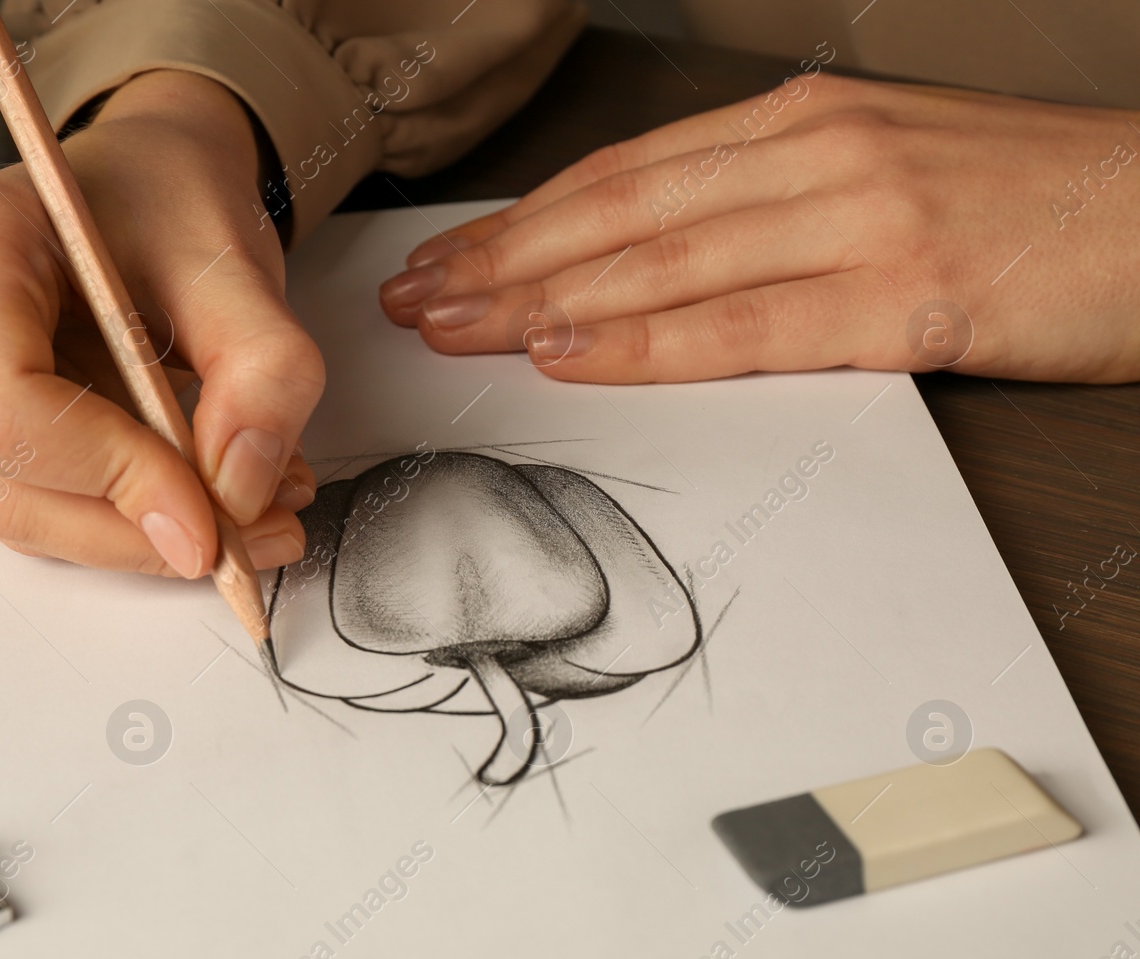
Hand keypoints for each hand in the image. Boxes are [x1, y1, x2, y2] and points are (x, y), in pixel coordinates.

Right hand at [0, 70, 322, 575]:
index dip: (110, 479)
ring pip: (17, 513)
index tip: (211, 516)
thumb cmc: (167, 198)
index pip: (5, 411)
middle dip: (134, 529)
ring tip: (243, 514)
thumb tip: (242, 493)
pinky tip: (191, 496)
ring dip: (134, 537)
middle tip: (254, 535)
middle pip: (3, 482)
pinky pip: (30, 506)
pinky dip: (118, 522)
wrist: (145, 185)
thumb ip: (262, 372)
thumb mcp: (238, 263)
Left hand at [380, 73, 1139, 383]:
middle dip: (502, 262)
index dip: (522, 222)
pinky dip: (646, 343)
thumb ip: (767, 201)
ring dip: (541, 302)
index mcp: (804, 121)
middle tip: (415, 302)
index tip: (448, 260)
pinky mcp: (907, 295)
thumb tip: (654, 258)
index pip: (626, 176)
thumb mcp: (881, 166)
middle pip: (620, 214)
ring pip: (661, 265)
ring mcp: (861, 218)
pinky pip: (746, 325)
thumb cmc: (1025, 202)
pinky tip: (570, 355)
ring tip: (456, 331)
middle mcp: (817, 153)